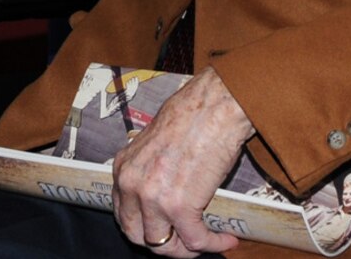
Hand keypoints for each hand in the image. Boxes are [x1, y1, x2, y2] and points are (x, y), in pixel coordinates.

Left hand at [111, 67, 253, 254]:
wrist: (214, 106)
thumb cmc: (193, 114)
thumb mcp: (155, 142)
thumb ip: (150, 168)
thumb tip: (164, 187)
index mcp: (123, 168)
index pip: (124, 213)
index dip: (144, 226)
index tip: (164, 228)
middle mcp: (132, 186)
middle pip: (137, 235)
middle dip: (161, 243)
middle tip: (183, 240)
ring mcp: (154, 199)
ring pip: (163, 246)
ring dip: (185, 249)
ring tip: (205, 242)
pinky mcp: (181, 207)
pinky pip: (195, 240)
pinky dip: (213, 244)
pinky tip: (227, 239)